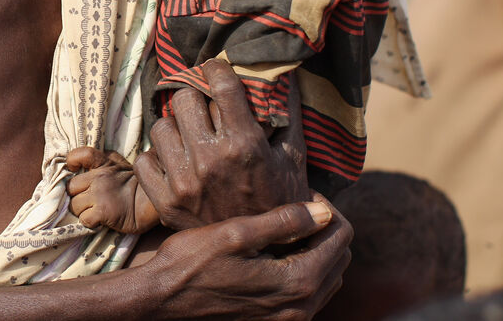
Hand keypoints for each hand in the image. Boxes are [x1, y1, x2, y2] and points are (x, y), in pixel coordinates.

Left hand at [66, 147, 159, 233]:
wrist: (154, 205)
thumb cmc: (137, 186)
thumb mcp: (121, 165)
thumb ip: (104, 162)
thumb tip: (83, 163)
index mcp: (104, 162)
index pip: (80, 155)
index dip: (73, 161)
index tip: (75, 170)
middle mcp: (99, 176)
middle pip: (71, 187)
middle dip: (76, 195)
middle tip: (87, 201)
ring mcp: (100, 194)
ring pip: (74, 205)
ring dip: (82, 211)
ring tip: (96, 211)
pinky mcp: (102, 211)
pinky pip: (84, 219)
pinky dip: (90, 222)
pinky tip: (100, 220)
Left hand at [134, 60, 307, 229]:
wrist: (263, 255)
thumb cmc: (281, 199)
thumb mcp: (293, 156)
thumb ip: (289, 112)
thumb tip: (287, 71)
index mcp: (243, 144)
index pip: (220, 83)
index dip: (215, 68)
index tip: (214, 68)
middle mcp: (210, 160)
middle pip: (184, 98)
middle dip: (195, 98)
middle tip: (203, 108)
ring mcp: (184, 182)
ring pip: (161, 126)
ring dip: (176, 129)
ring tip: (190, 139)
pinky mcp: (165, 202)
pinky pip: (144, 159)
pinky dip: (156, 159)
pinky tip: (175, 163)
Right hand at [142, 195, 350, 320]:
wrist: (162, 300)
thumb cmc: (191, 262)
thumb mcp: (235, 233)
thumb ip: (283, 222)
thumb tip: (324, 211)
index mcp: (296, 282)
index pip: (340, 237)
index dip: (326, 208)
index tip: (301, 194)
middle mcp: (301, 307)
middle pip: (341, 258)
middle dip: (326, 228)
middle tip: (297, 207)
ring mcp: (290, 319)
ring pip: (329, 277)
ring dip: (318, 249)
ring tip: (289, 227)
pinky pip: (311, 293)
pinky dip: (306, 268)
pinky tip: (279, 252)